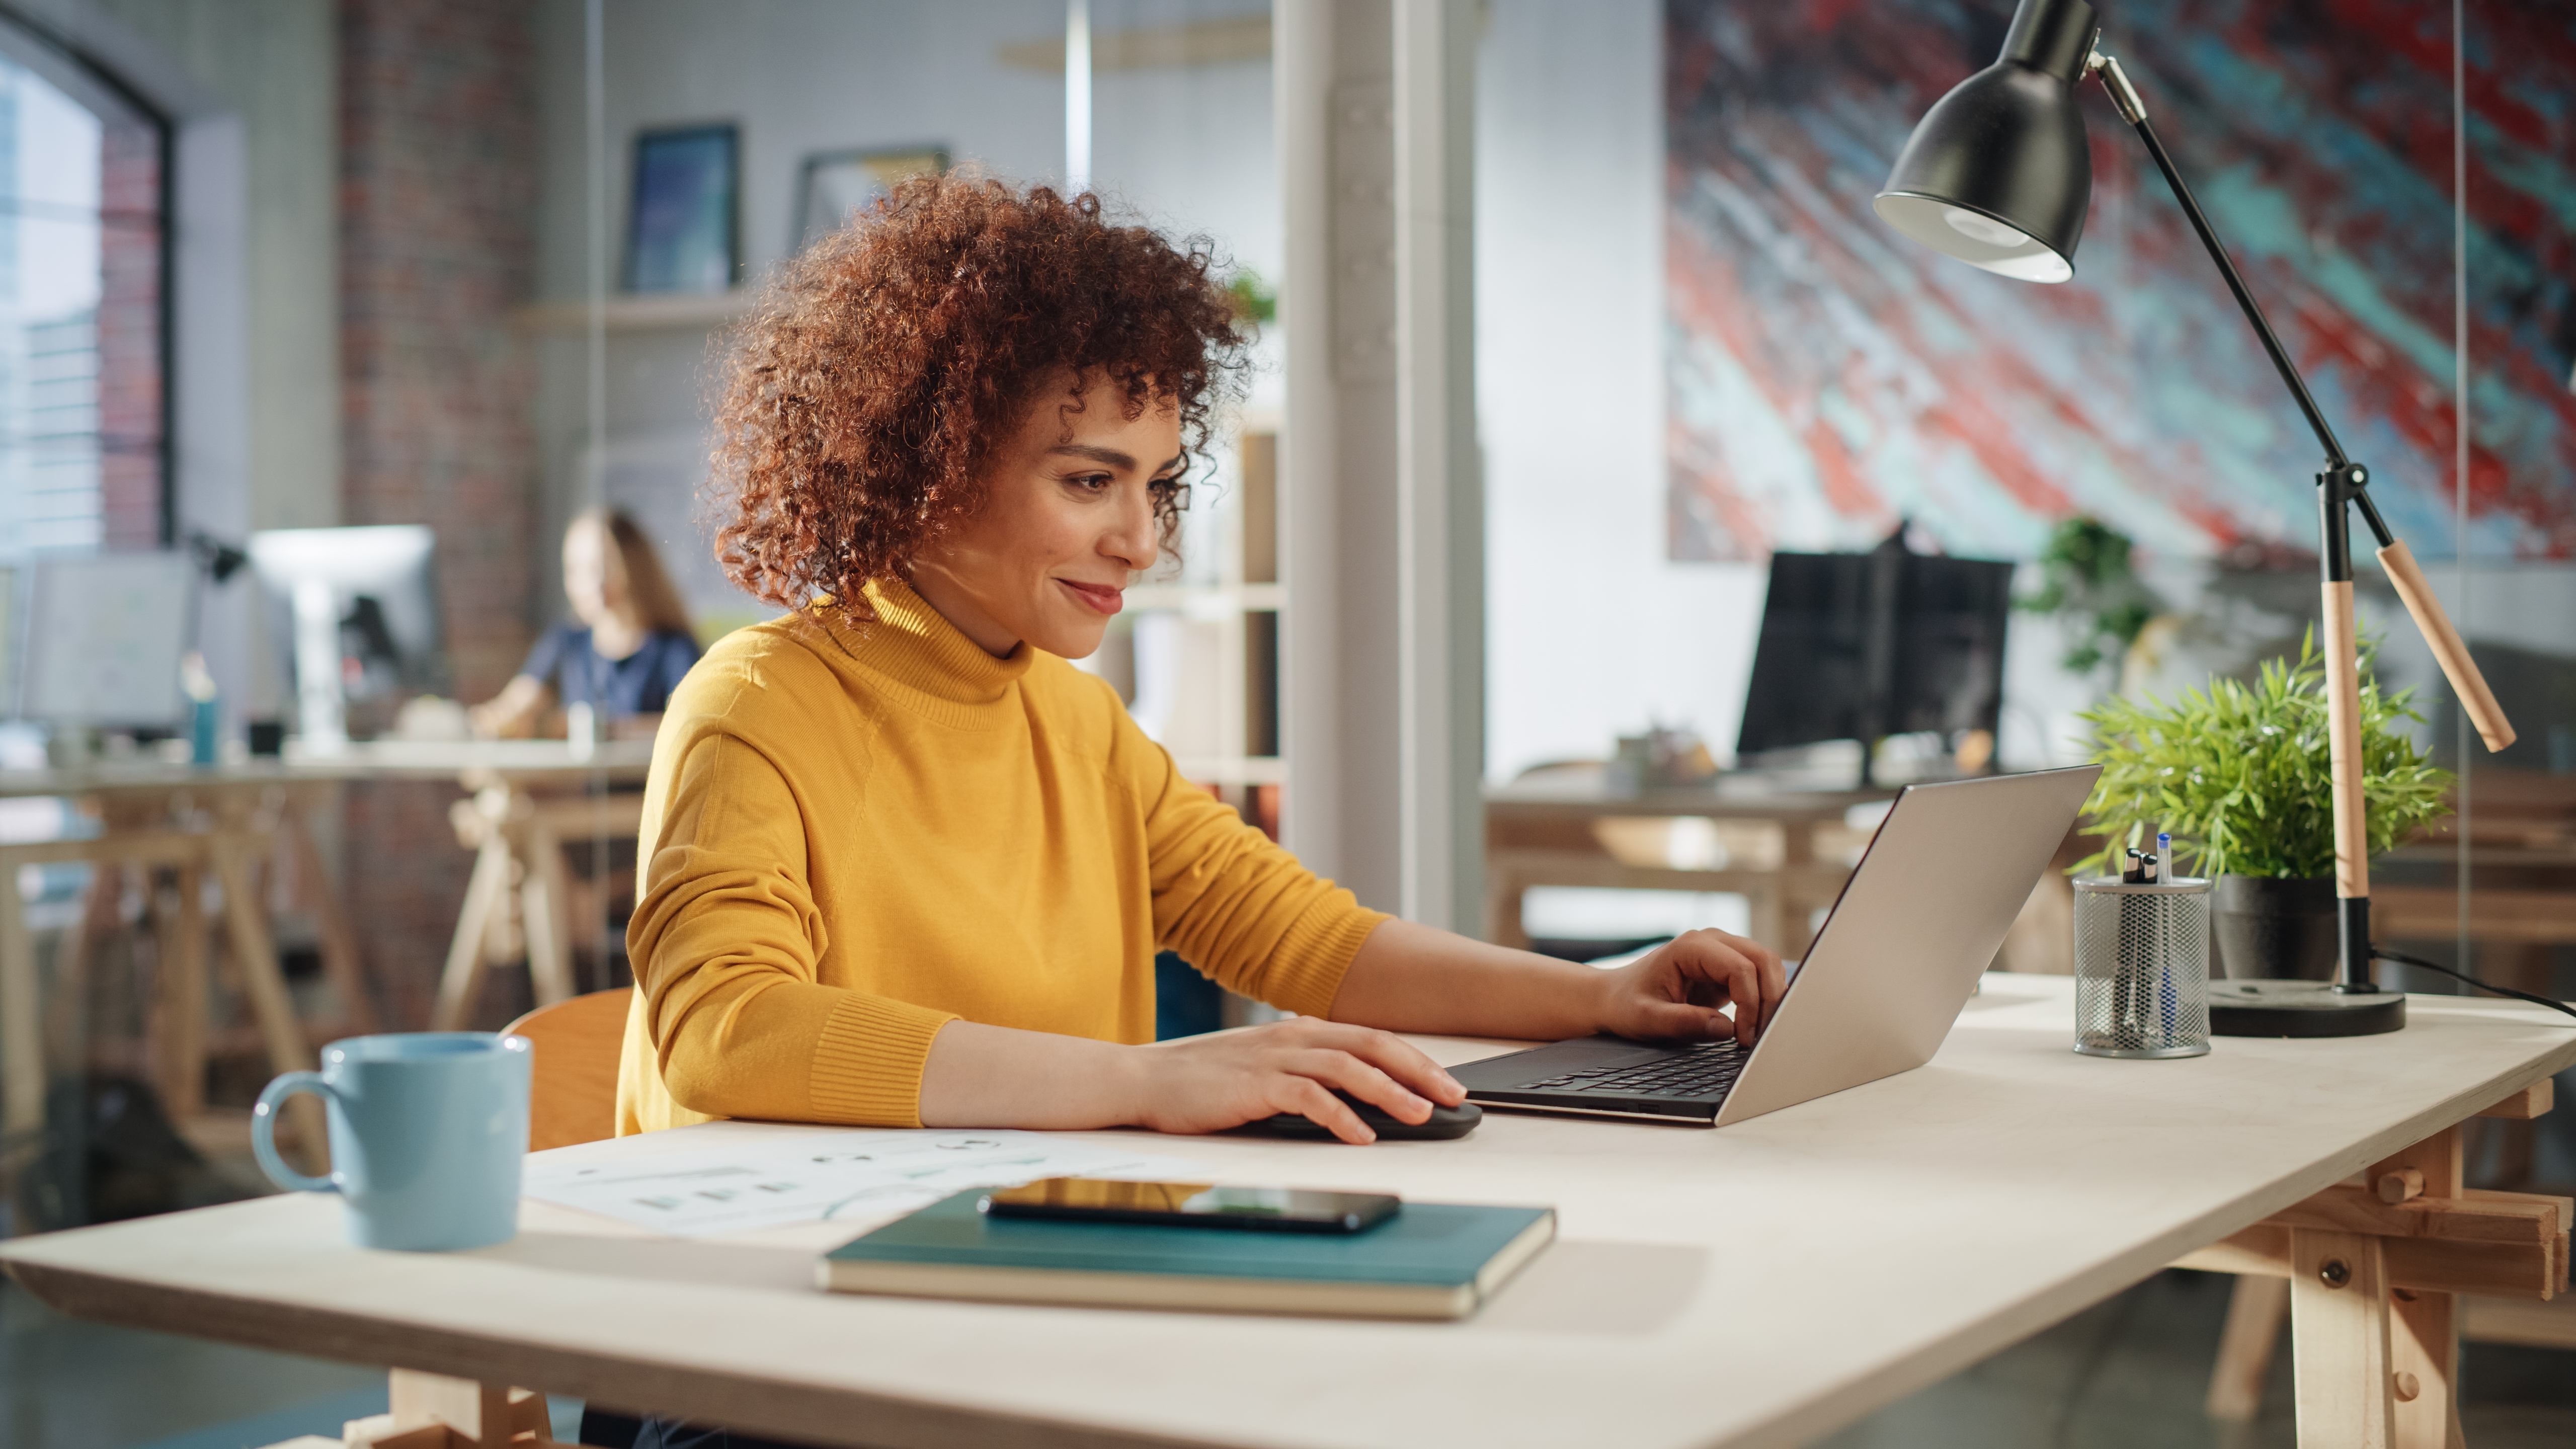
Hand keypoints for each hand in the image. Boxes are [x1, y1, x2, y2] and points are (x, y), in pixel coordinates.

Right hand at [1124, 1017, 1466, 1144]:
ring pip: (1348, 1068)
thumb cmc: (1205, 1083)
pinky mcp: (1255, 1085)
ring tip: (1420, 1115)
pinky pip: (1309, 1096)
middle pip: (1372, 1046)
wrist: (1146, 1081)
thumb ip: (1307, 1075)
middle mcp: (1294, 1038)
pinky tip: (1362, 1135)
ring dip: (1390, 1092)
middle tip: (1453, 1097)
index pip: (1372, 1038)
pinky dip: (1341, 1115)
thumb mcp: (1266, 1070)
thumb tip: (1357, 1099)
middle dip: (1419, 1071)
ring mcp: (1274, 1059)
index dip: (1414, 1059)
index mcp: (1301, 1032)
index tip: (1446, 1083)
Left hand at [1592, 928, 1786, 1048]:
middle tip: (1760, 1036)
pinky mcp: (1727, 968)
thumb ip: (1684, 1022)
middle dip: (1768, 999)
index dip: (1749, 1004)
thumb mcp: (1648, 1019)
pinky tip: (1753, 1025)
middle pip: (1763, 960)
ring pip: (1767, 966)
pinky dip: (1763, 1000)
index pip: (1739, 968)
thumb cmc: (1626, 1005)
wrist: (1615, 998)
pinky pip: (1759, 978)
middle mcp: (1711, 942)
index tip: (1743, 1037)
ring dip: (1770, 999)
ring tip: (1757, 1033)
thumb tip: (1726, 1029)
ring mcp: (1722, 952)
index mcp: (1691, 947)